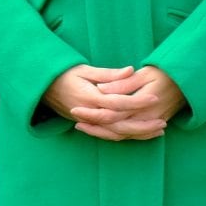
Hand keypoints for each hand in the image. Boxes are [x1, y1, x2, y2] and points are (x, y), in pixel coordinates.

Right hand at [44, 64, 177, 140]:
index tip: (155, 97)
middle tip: (163, 122)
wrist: (42, 87)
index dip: (138, 101)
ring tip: (158, 130)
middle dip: (143, 125)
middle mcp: (89, 112)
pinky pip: (109, 134)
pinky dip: (126, 136)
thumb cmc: (63, 74)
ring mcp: (88, 121)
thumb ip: (108, 74)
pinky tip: (140, 134)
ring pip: (116, 133)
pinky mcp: (88, 125)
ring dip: (138, 133)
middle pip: (120, 124)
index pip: (118, 102)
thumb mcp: (84, 69)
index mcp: (90, 97)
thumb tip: (130, 71)